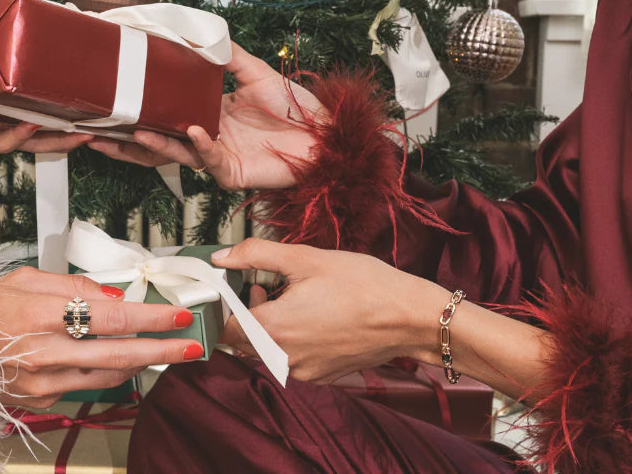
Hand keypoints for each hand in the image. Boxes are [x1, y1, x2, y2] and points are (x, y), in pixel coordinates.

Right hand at [0, 267, 203, 408]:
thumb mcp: (23, 278)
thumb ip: (72, 284)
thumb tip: (115, 295)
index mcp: (39, 314)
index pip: (110, 316)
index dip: (149, 317)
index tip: (177, 314)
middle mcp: (44, 352)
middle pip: (119, 352)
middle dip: (163, 350)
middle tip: (192, 345)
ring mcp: (44, 381)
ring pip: (110, 375)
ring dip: (142, 363)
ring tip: (165, 351)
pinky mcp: (42, 400)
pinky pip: (89, 386)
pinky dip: (112, 373)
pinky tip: (125, 361)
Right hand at [88, 44, 326, 189]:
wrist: (325, 134)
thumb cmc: (296, 108)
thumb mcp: (256, 72)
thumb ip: (227, 56)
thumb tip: (198, 34)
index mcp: (210, 114)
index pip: (167, 113)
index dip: (142, 110)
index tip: (117, 98)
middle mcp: (208, 137)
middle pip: (161, 140)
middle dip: (129, 141)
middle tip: (100, 132)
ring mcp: (219, 158)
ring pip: (178, 154)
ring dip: (157, 144)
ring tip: (137, 132)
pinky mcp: (234, 173)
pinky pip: (211, 161)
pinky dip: (201, 146)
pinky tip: (194, 131)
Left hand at [216, 238, 444, 383]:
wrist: (410, 318)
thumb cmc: (365, 286)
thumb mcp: (306, 259)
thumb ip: (256, 254)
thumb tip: (223, 257)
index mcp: (273, 329)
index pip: (222, 328)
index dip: (222, 306)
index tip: (229, 287)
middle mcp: (283, 357)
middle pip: (241, 340)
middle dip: (245, 314)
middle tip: (263, 286)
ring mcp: (302, 371)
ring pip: (265, 350)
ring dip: (267, 326)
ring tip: (289, 298)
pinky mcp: (320, 376)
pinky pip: (289, 359)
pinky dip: (291, 340)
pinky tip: (310, 317)